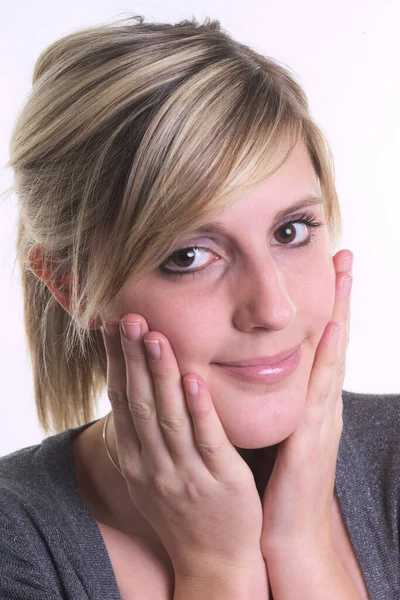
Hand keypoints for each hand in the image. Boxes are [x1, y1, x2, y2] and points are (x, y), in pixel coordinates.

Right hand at [101, 316, 264, 578]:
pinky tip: (194, 380)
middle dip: (132, 359)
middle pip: (139, 403)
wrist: (213, 561)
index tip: (115, 325)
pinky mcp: (221, 481)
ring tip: (156, 338)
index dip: (117, 361)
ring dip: (161, 376)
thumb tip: (135, 385)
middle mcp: (153, 464)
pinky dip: (198, 410)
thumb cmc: (183, 507)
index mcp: (135, 458)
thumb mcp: (150, 473)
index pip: (121, 400)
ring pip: (168, 418)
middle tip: (130, 318)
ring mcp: (186, 474)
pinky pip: (207, 441)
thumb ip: (143, 431)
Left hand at [260, 249, 352, 555]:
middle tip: (345, 254)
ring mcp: (322, 419)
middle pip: (335, 340)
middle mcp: (321, 404)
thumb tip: (253, 371)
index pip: (322, 344)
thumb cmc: (277, 483)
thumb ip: (271, 403)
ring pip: (332, 355)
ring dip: (337, 311)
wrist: (288, 534)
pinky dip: (326, 360)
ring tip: (341, 272)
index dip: (327, 305)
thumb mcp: (278, 433)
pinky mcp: (312, 440)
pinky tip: (328, 329)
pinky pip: (319, 393)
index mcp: (310, 402)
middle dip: (340, 296)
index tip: (329, 265)